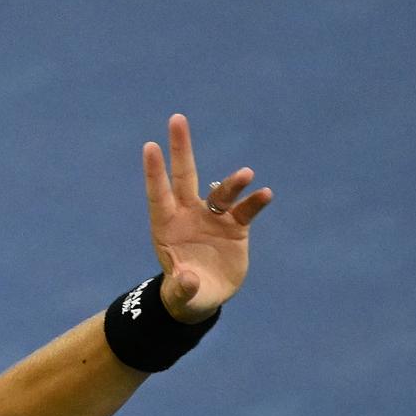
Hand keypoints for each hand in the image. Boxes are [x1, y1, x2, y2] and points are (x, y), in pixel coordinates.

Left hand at [142, 113, 274, 322]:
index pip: (158, 194)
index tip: (150, 146)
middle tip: (176, 118)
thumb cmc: (185, 294)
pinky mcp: (236, 226)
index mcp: (166, 226)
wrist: (205, 297)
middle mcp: (188, 215)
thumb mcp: (183, 295)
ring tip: (246, 175)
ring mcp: (213, 218)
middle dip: (182, 148)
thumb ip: (183, 287)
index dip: (155, 172)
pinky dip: (255, 201)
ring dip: (233, 183)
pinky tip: (265, 194)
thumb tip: (188, 279)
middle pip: (184, 176)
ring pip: (221, 192)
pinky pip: (247, 209)